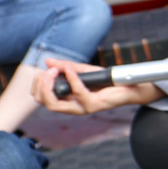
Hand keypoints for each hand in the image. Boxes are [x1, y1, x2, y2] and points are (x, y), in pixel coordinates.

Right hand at [33, 58, 163, 114]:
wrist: (129, 86)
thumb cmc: (106, 81)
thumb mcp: (83, 71)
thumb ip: (65, 67)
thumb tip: (48, 61)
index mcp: (67, 100)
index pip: (41, 98)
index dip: (38, 84)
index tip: (46, 70)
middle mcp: (72, 107)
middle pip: (44, 102)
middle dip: (40, 85)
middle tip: (48, 71)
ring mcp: (82, 108)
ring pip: (54, 105)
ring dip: (49, 86)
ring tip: (54, 71)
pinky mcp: (94, 105)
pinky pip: (78, 93)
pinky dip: (72, 79)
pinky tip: (70, 70)